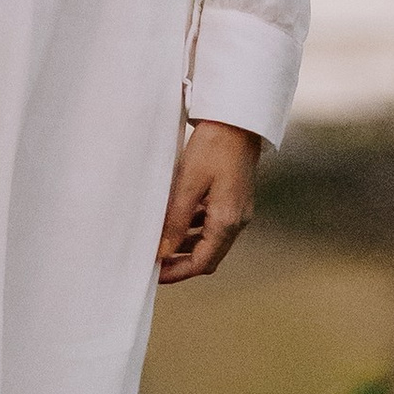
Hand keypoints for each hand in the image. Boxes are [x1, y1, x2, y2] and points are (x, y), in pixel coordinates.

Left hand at [158, 121, 259, 283]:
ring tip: (161, 242)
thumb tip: (163, 251)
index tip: (154, 274)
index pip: (203, 263)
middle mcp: (238, 220)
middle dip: (182, 263)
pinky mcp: (235, 199)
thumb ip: (176, 221)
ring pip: (211, 241)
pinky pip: (215, 224)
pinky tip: (178, 220)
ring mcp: (239, 210)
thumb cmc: (214, 145)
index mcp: (228, 220)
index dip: (177, 272)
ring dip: (187, 246)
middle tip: (156, 263)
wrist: (238, 119)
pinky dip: (196, 229)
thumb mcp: (188, 183)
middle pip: (209, 257)